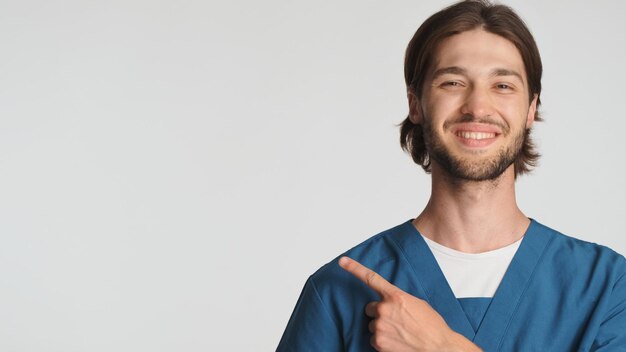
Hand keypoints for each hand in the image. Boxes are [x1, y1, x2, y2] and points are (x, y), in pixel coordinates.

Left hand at [338, 256, 480, 351]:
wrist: (438, 348)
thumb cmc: (432, 327)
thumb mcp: (418, 304)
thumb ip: (399, 300)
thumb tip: (390, 302)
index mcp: (395, 296)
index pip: (371, 278)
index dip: (354, 268)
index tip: (342, 261)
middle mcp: (384, 309)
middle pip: (371, 308)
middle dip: (380, 313)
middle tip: (396, 321)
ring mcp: (380, 326)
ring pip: (373, 325)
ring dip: (382, 328)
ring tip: (400, 333)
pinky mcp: (378, 342)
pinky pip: (374, 339)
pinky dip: (383, 342)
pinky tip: (397, 342)